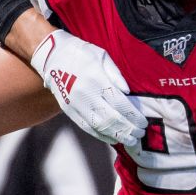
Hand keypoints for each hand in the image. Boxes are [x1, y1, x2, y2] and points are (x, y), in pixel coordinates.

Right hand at [30, 29, 147, 147]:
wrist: (51, 55)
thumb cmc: (81, 53)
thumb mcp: (102, 56)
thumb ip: (116, 75)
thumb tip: (128, 93)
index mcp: (97, 79)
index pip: (120, 103)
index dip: (133, 116)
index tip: (144, 122)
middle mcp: (86, 94)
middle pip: (112, 118)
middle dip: (129, 129)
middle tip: (140, 134)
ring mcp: (76, 104)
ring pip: (99, 126)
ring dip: (117, 135)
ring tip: (130, 141)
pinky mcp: (68, 110)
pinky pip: (86, 127)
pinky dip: (101, 135)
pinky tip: (112, 139)